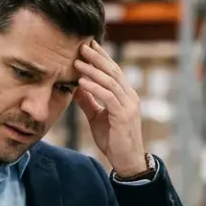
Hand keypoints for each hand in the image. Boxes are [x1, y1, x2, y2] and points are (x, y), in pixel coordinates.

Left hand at [73, 40, 147, 176]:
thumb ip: (89, 101)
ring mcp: (128, 105)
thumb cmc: (113, 139)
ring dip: (93, 71)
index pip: (113, 71)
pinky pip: (108, 97)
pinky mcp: (124, 115)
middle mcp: (129, 96)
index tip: (89, 44)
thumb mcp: (97, 117)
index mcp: (125, 95)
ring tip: (78, 62)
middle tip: (82, 45)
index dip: (102, 57)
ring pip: (110, 81)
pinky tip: (82, 82)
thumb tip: (75, 87)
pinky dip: (95, 88)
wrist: (126, 160)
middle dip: (97, 57)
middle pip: (113, 71)